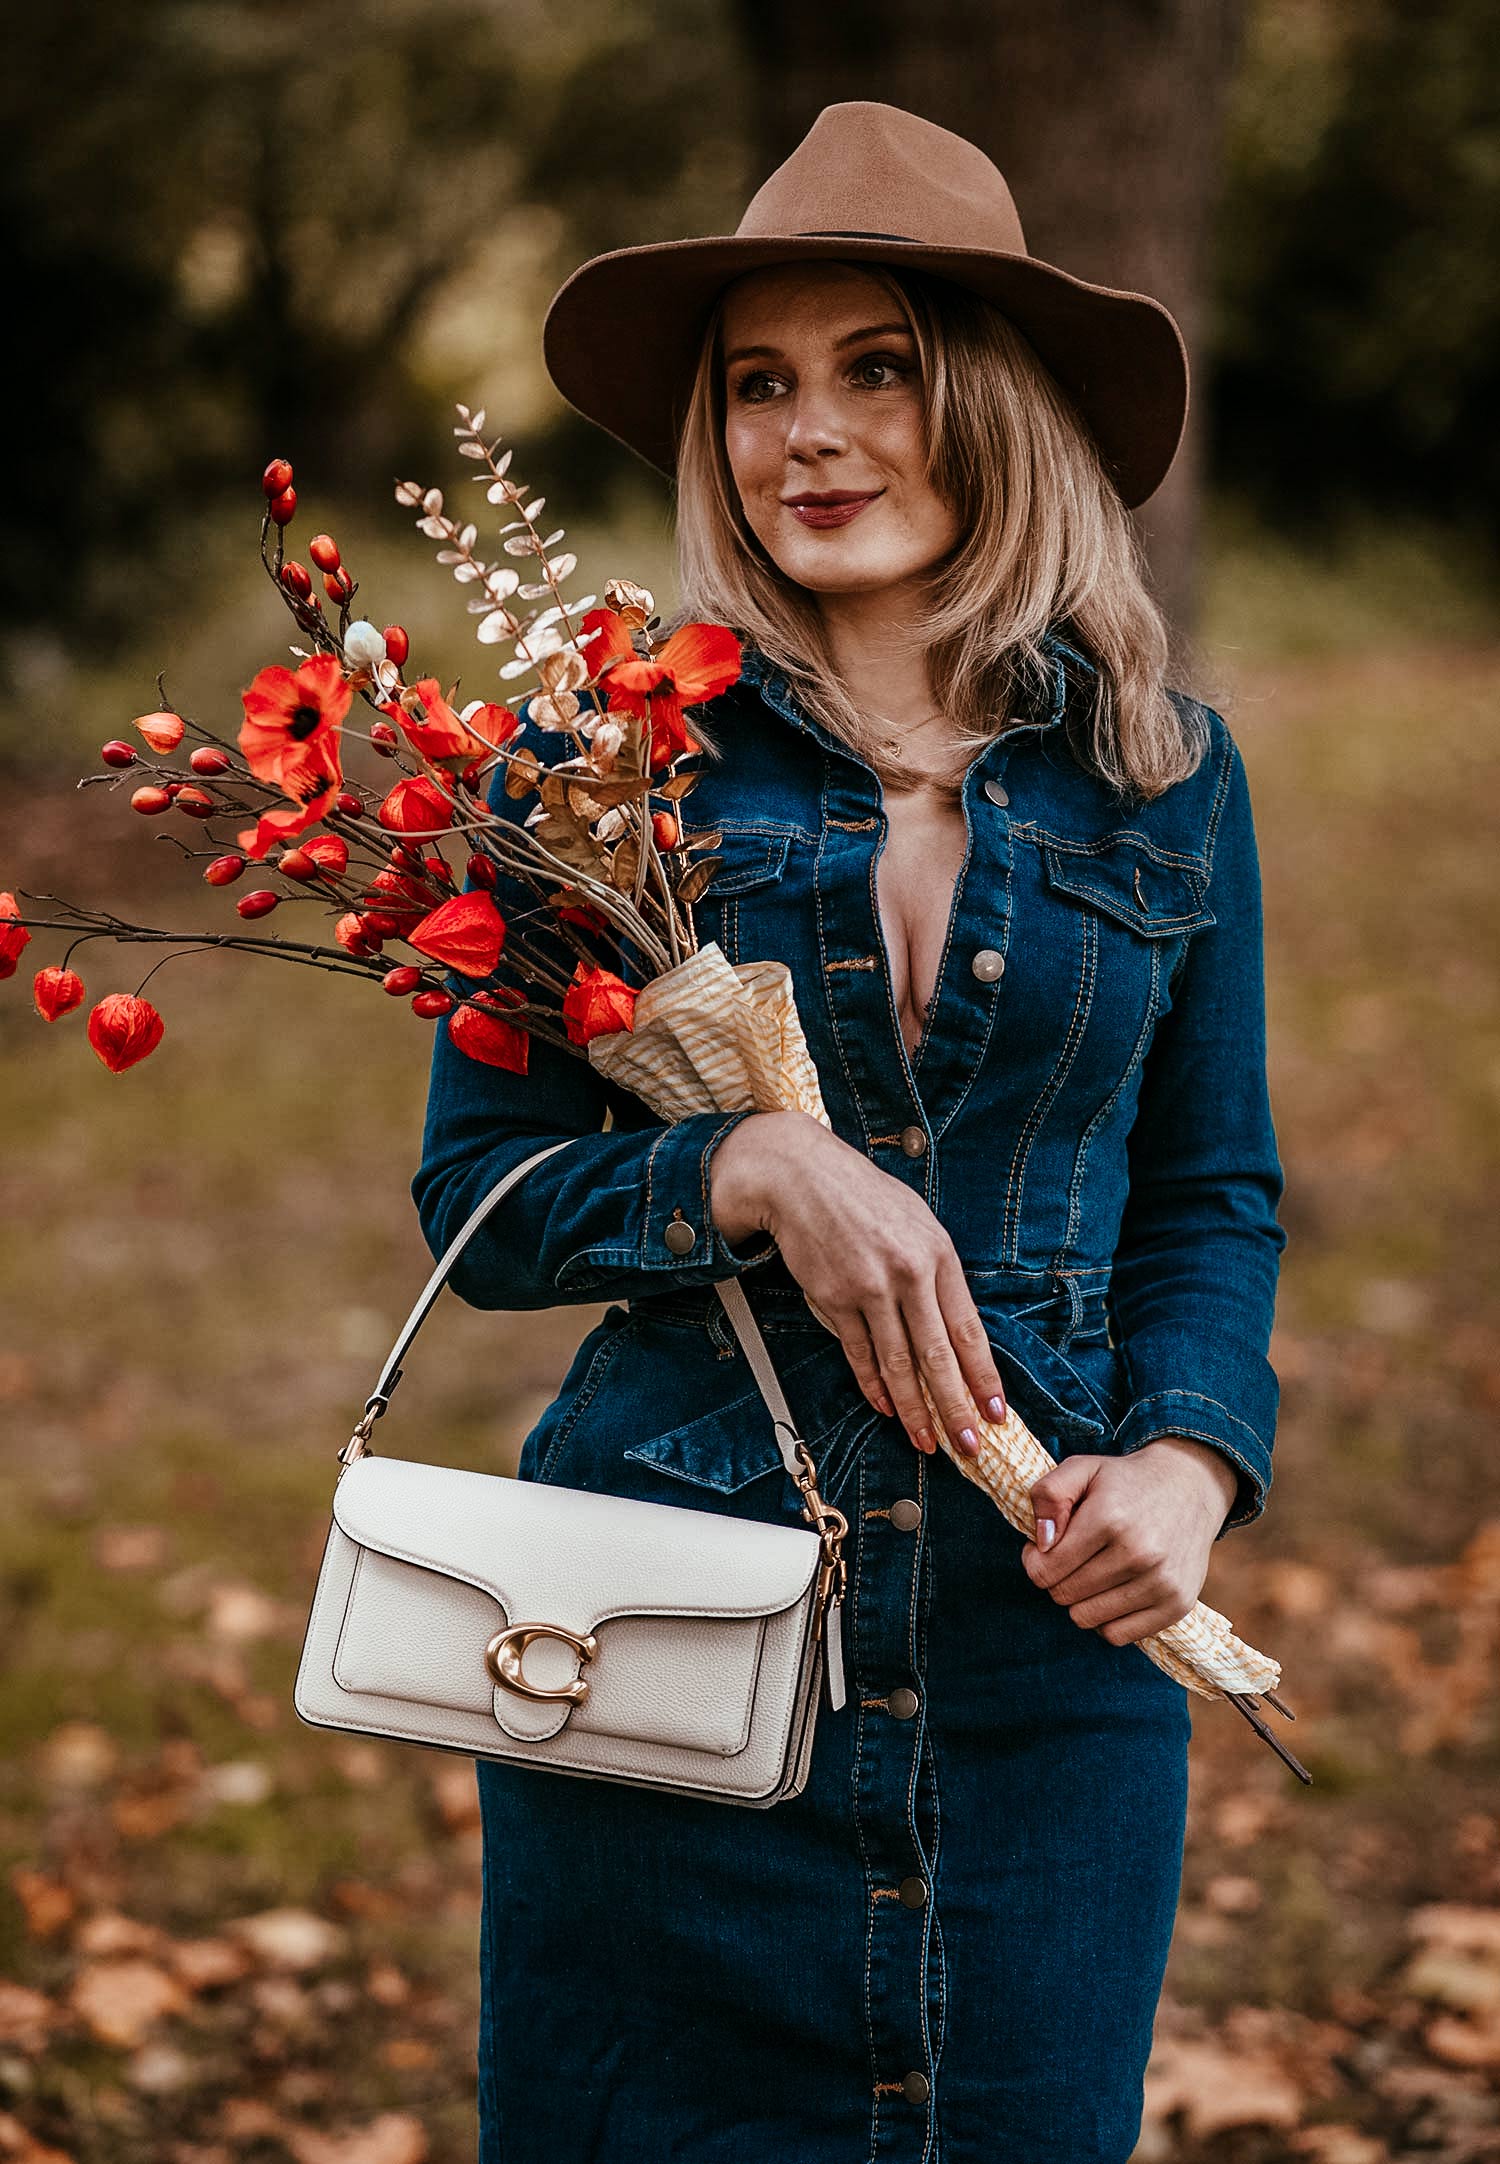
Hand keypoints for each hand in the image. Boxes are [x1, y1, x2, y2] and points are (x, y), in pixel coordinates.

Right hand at [708, 1109, 1006, 1455]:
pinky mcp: (834, 1298)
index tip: (995, 1411)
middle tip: (967, 1445)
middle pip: (937, 1356)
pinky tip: (885, 1407)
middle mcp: (908, 1273)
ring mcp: (869, 1288)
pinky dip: (872, 1385)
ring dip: (913, 1409)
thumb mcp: (918, 1224)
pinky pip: (859, 1353)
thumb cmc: (865, 1199)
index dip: (983, 1377)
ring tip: (925, 1439)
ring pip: (897, 1363)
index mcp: (938, 1255)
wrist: (804, 1178)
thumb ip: (937, 1273)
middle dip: (954, 1408)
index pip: (968, 1330)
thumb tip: (954, 1330)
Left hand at [1019, 1435, 1238, 1645]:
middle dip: (1058, 1578)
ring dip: (1082, 1599)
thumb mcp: (1081, 1468)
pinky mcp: (1178, 1605)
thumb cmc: (1125, 1482)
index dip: (1035, 1561)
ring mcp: (1161, 1582)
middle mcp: (1139, 1553)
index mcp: (1109, 1517)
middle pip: (1063, 1595)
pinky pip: (1117, 1636)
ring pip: (1086, 1619)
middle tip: (1073, 1557)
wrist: (1190, 1487)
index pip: (1045, 1570)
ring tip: (1094, 1572)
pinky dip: (1106, 1619)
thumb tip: (1042, 1543)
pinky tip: (1113, 1592)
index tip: (1045, 1548)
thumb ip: (1048, 1494)